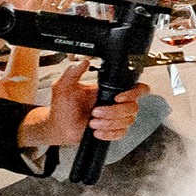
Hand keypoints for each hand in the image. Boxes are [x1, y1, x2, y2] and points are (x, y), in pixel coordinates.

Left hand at [29, 64, 145, 148]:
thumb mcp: (64, 86)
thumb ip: (72, 73)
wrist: (59, 126)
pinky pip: (121, 133)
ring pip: (128, 121)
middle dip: (113, 112)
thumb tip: (83, 62)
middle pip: (133, 107)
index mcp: (110, 91)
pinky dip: (108, 133)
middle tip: (96, 112)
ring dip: (109, 123)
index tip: (118, 98)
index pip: (137, 88)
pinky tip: (96, 130)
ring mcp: (116, 118)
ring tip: (92, 122)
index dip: (134, 93)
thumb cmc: (62, 107)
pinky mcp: (114, 131)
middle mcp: (116, 104)